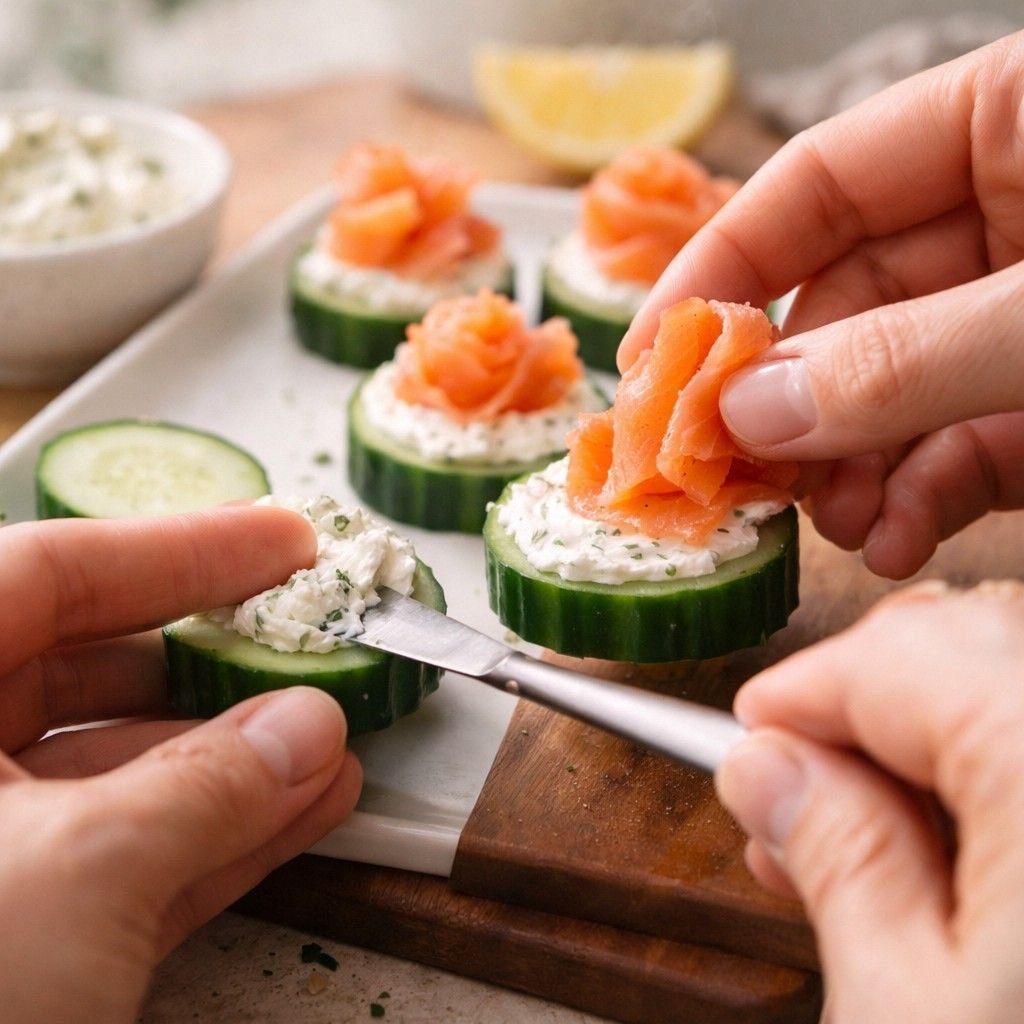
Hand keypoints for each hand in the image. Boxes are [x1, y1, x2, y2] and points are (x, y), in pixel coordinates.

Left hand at [0, 506, 362, 1022]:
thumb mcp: (70, 884)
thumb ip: (204, 791)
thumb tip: (307, 731)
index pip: (41, 574)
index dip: (178, 548)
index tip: (282, 539)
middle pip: (80, 671)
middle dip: (212, 660)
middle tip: (309, 637)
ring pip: (109, 776)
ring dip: (232, 759)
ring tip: (330, 739)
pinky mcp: (8, 945)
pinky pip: (118, 859)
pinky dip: (211, 839)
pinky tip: (300, 813)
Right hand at [620, 31, 1023, 578]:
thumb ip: (906, 359)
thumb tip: (750, 415)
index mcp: (1012, 121)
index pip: (819, 183)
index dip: (723, 266)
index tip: (652, 355)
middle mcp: (1008, 216)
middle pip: (843, 305)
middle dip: (789, 405)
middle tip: (732, 473)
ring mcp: (1022, 317)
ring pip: (891, 391)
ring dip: (849, 470)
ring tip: (834, 524)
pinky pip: (959, 445)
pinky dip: (919, 499)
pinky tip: (895, 537)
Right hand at [715, 580, 1023, 1021]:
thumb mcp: (906, 1012)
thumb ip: (832, 855)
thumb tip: (765, 767)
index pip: (895, 655)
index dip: (800, 696)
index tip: (750, 742)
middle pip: (973, 645)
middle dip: (868, 709)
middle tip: (802, 797)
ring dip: (935, 742)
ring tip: (870, 841)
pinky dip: (1006, 783)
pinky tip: (961, 862)